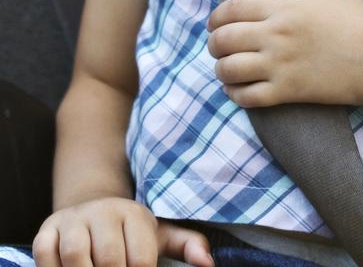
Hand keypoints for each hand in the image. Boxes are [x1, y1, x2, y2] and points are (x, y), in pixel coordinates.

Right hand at [32, 197, 214, 266]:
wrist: (93, 208)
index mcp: (136, 215)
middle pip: (110, 260)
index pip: (141, 260)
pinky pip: (46, 254)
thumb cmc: (132, 233)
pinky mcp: (48, 228)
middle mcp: (106, 211)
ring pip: (77, 257)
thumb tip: (208, 264)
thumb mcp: (161, 236)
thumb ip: (187, 246)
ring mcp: (75, 219)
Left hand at [206, 0, 362, 107]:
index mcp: (284, 8)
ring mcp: (280, 65)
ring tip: (227, 71)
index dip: (216, 16)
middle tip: (217, 48)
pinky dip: (236, 95)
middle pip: (223, 38)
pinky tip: (239, 92)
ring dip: (221, 70)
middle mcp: (275, 35)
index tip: (214, 23)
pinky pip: (247, 97)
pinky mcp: (289, 91)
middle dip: (213, 44)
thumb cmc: (362, 24)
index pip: (233, 7)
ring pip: (228, 69)